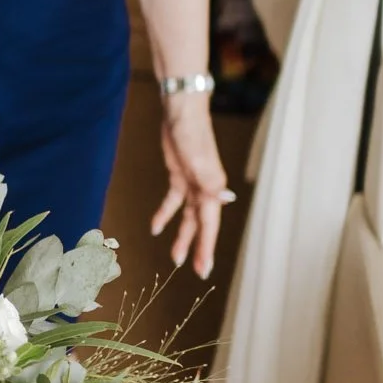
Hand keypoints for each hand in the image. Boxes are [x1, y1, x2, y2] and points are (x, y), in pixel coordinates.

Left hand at [150, 95, 233, 279]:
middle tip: (194, 271)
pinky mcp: (179, 175)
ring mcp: (192, 183)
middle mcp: (205, 189)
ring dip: (182, 235)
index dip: (206, 248)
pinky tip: (156, 228)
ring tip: (175, 257)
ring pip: (188, 216)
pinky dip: (165, 214)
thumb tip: (226, 201)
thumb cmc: (192, 134)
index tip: (203, 269)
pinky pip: (173, 201)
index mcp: (212, 189)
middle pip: (201, 225)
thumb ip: (211, 183)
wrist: (181, 112)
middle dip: (197, 248)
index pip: (209, 225)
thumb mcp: (200, 160)